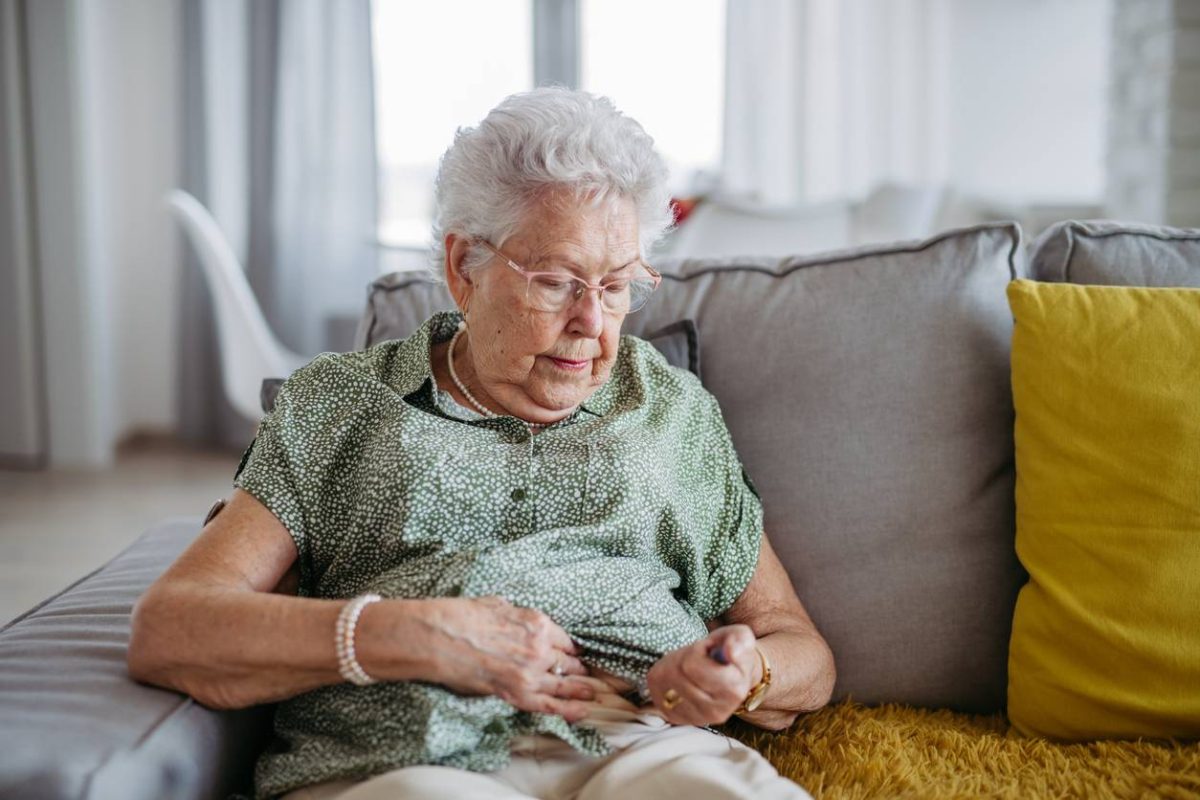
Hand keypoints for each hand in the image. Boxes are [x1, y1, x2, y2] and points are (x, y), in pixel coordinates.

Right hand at [381, 596, 595, 721]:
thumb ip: (517, 615)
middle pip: (568, 661)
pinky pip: (549, 705)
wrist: (441, 637)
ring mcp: (530, 673)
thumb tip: (519, 618)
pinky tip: (582, 712)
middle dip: (577, 667)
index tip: (574, 653)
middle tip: (587, 673)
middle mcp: (540, 648)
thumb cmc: (463, 617)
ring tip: (592, 693)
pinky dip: (568, 710)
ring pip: (564, 683)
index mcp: (537, 623)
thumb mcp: (498, 604)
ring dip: (580, 688)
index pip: (564, 639)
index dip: (570, 648)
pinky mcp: (517, 693)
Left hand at [645, 624, 758, 725]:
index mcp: (732, 691)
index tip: (708, 649)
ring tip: (689, 666)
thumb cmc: (733, 654)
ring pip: (663, 682)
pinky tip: (678, 677)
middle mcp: (714, 711)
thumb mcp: (742, 637)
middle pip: (675, 673)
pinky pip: (656, 690)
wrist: (732, 677)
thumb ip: (739, 641)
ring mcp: (695, 718)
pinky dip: (662, 679)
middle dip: (683, 657)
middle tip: (697, 657)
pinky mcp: (677, 718)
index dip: (696, 650)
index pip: (691, 665)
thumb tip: (731, 652)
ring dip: (671, 666)